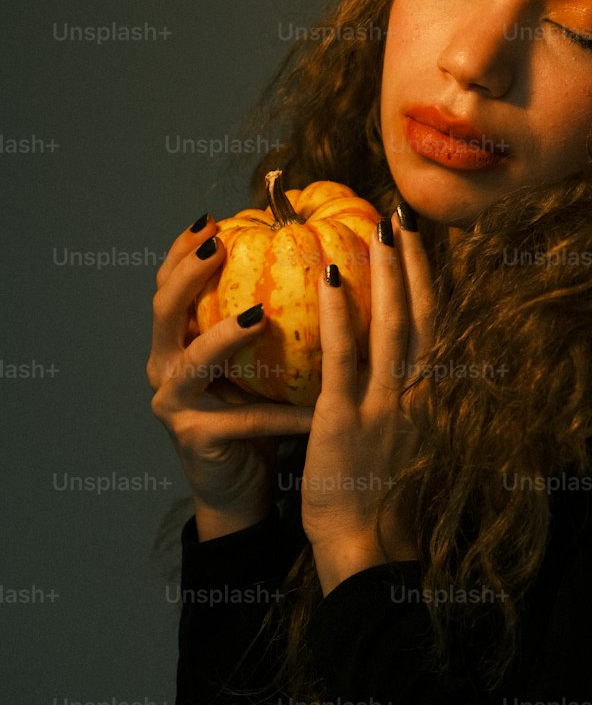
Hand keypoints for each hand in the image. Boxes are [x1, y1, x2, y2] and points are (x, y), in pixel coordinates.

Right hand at [147, 215, 313, 533]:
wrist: (242, 487)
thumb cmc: (257, 407)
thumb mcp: (258, 355)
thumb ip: (268, 308)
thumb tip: (313, 248)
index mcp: (177, 340)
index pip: (170, 283)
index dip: (184, 249)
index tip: (213, 217)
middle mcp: (166, 367)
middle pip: (164, 311)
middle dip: (188, 275)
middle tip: (220, 246)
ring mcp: (176, 405)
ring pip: (192, 362)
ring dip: (224, 336)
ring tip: (260, 315)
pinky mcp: (197, 441)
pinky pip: (245, 419)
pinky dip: (284, 411)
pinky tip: (315, 404)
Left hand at [301, 209, 434, 591]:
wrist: (371, 555)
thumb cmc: (383, 503)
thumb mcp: (407, 445)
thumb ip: (406, 400)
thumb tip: (401, 364)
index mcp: (431, 400)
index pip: (437, 326)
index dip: (432, 280)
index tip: (425, 241)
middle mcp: (418, 395)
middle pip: (423, 313)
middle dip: (415, 262)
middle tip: (403, 215)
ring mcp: (385, 405)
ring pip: (392, 325)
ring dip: (387, 272)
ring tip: (377, 228)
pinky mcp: (346, 419)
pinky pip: (343, 355)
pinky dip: (339, 310)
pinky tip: (328, 275)